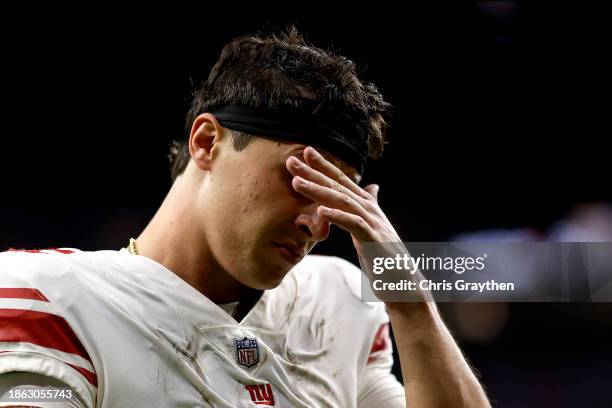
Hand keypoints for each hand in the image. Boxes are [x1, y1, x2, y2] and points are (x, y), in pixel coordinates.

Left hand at [286, 146, 400, 254]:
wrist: (404, 278)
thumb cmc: (385, 253)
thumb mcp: (375, 225)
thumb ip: (371, 205)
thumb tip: (373, 186)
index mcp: (365, 204)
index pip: (341, 180)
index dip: (324, 165)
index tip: (306, 151)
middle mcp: (368, 208)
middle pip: (337, 186)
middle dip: (313, 173)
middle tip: (291, 161)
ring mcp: (372, 222)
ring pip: (341, 200)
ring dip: (318, 190)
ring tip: (296, 183)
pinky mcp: (373, 239)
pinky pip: (353, 224)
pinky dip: (337, 216)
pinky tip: (320, 211)